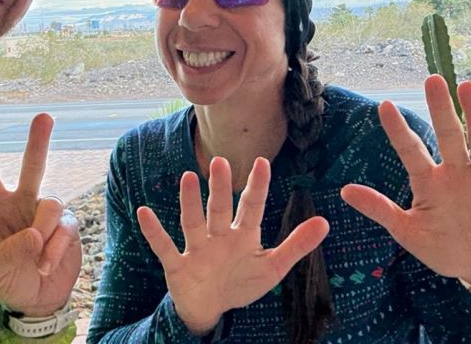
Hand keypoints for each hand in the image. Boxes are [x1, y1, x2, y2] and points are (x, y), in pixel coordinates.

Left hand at [0, 113, 81, 316]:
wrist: (36, 300)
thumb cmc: (7, 279)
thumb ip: (5, 252)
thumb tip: (34, 234)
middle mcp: (24, 204)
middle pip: (33, 167)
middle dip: (38, 142)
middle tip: (43, 116)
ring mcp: (47, 214)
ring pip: (51, 204)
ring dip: (43, 232)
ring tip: (37, 258)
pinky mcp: (68, 227)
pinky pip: (65, 228)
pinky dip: (55, 249)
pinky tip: (45, 264)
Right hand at [137, 156, 328, 334]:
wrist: (211, 310)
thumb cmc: (241, 283)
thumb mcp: (272, 268)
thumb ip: (297, 246)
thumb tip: (325, 223)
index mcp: (243, 236)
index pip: (251, 207)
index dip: (257, 187)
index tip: (262, 162)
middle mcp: (219, 236)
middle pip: (220, 209)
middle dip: (221, 188)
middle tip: (220, 161)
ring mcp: (197, 249)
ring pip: (193, 222)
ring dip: (190, 202)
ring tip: (188, 177)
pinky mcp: (177, 265)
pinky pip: (164, 247)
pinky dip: (154, 232)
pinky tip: (144, 212)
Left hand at [341, 75, 470, 287]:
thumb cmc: (446, 248)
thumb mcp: (408, 232)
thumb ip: (381, 209)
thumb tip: (344, 190)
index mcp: (429, 182)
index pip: (411, 151)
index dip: (399, 130)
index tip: (384, 106)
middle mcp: (456, 173)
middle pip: (448, 135)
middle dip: (440, 109)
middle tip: (433, 80)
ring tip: (468, 89)